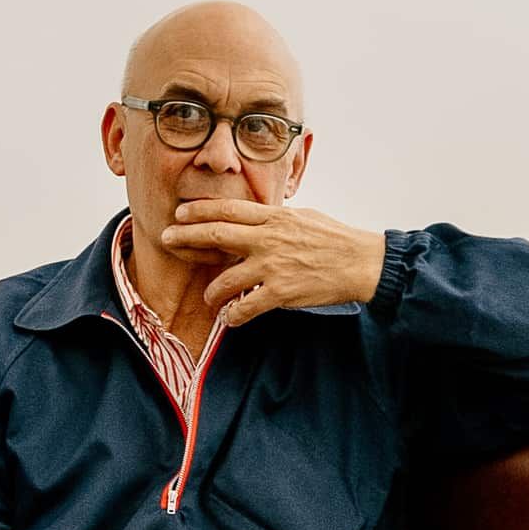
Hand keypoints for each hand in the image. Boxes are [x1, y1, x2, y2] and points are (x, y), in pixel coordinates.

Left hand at [158, 199, 386, 328]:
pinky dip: (233, 315)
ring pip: (226, 278)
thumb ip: (274, 219)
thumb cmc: (335, 239)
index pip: (227, 209)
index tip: (181, 213)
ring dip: (211, 290)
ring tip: (207, 297)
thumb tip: (254, 218)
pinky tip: (228, 319)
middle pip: (216, 235)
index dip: (200, 210)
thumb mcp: (302, 217)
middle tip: (167, 239)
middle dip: (187, 237)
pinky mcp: (281, 292)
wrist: (361, 262)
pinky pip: (247, 306)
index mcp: (274, 218)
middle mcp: (268, 239)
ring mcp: (272, 266)